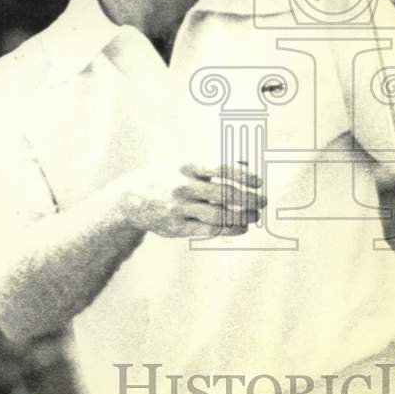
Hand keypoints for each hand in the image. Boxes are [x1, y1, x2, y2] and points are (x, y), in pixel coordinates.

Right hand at [120, 162, 266, 238]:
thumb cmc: (167, 178)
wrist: (130, 199)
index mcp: (187, 166)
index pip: (221, 167)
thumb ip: (213, 164)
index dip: (243, 175)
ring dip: (243, 216)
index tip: (258, 181)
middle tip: (264, 201)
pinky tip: (241, 227)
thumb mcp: (185, 164)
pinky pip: (209, 230)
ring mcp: (179, 208)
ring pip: (219, 214)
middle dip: (249, 198)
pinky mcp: (177, 227)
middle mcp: (183, 186)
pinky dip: (230, 229)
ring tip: (255, 216)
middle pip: (224, 193)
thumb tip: (245, 164)